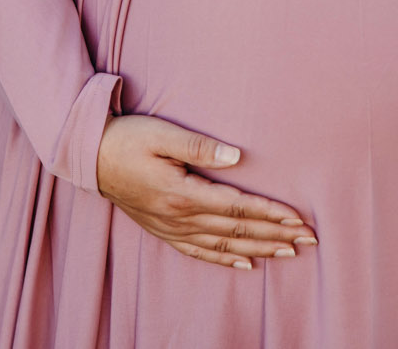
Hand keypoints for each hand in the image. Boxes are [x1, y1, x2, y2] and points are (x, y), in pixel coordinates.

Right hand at [95, 113, 318, 270]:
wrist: (88, 157)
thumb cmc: (126, 139)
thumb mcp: (161, 134)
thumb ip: (200, 148)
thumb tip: (237, 157)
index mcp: (182, 194)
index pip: (237, 208)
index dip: (270, 214)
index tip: (299, 219)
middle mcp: (179, 218)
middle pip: (236, 231)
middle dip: (276, 236)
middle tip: (309, 240)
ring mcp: (170, 228)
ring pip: (223, 245)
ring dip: (258, 249)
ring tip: (288, 253)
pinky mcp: (162, 230)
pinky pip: (199, 252)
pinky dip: (224, 259)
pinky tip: (244, 263)